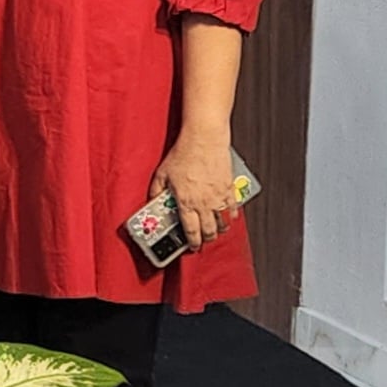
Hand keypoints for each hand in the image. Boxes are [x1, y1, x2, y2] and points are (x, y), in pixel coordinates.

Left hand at [155, 131, 242, 249]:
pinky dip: (232, 216)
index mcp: (186, 202)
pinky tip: (229, 217)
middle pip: (209, 231)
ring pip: (223, 223)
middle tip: (203, 241)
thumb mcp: (162, 173)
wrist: (204, 138)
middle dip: (206, 240)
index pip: (191, 231)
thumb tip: (152, 201)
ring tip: (215, 231)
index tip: (192, 247)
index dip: (192, 243)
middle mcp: (204, 203)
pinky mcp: (230, 188)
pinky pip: (234, 209)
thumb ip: (156, 191)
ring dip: (219, 230)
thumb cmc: (184, 153)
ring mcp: (219, 197)